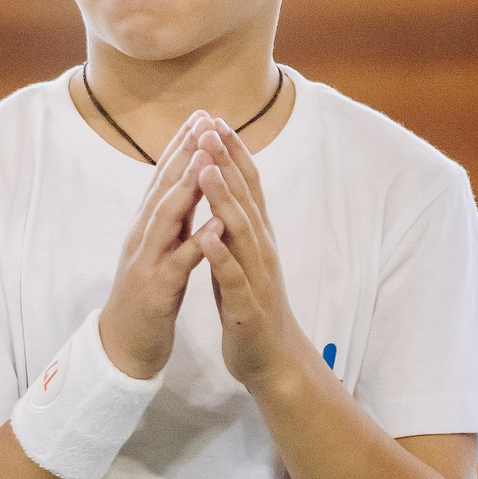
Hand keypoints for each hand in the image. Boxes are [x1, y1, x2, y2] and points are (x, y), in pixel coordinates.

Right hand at [97, 114, 211, 379]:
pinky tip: (214, 225)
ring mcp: (147, 261)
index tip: (202, 116)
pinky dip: (196, 243)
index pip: (165, 178)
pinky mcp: (157, 289)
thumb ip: (171, 218)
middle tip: (203, 121)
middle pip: (164, 188)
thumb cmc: (148, 294)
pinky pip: (179, 263)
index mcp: (148, 226)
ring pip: (166, 218)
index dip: (182, 146)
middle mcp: (143, 236)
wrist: (125, 344)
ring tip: (205, 159)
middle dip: (184, 153)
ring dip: (186, 187)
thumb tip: (186, 184)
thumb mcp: (160, 249)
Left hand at [190, 119, 317, 389]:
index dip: (232, 153)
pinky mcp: (246, 304)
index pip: (246, 186)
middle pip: (244, 198)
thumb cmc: (250, 304)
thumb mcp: (241, 256)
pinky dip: (221, 255)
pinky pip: (233, 276)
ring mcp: (256, 275)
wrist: (272, 359)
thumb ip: (234, 223)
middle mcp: (261, 248)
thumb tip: (226, 186)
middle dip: (226, 161)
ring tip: (205, 168)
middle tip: (210, 126)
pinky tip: (206, 235)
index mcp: (256, 236)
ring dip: (223, 198)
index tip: (214, 120)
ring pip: (240, 230)